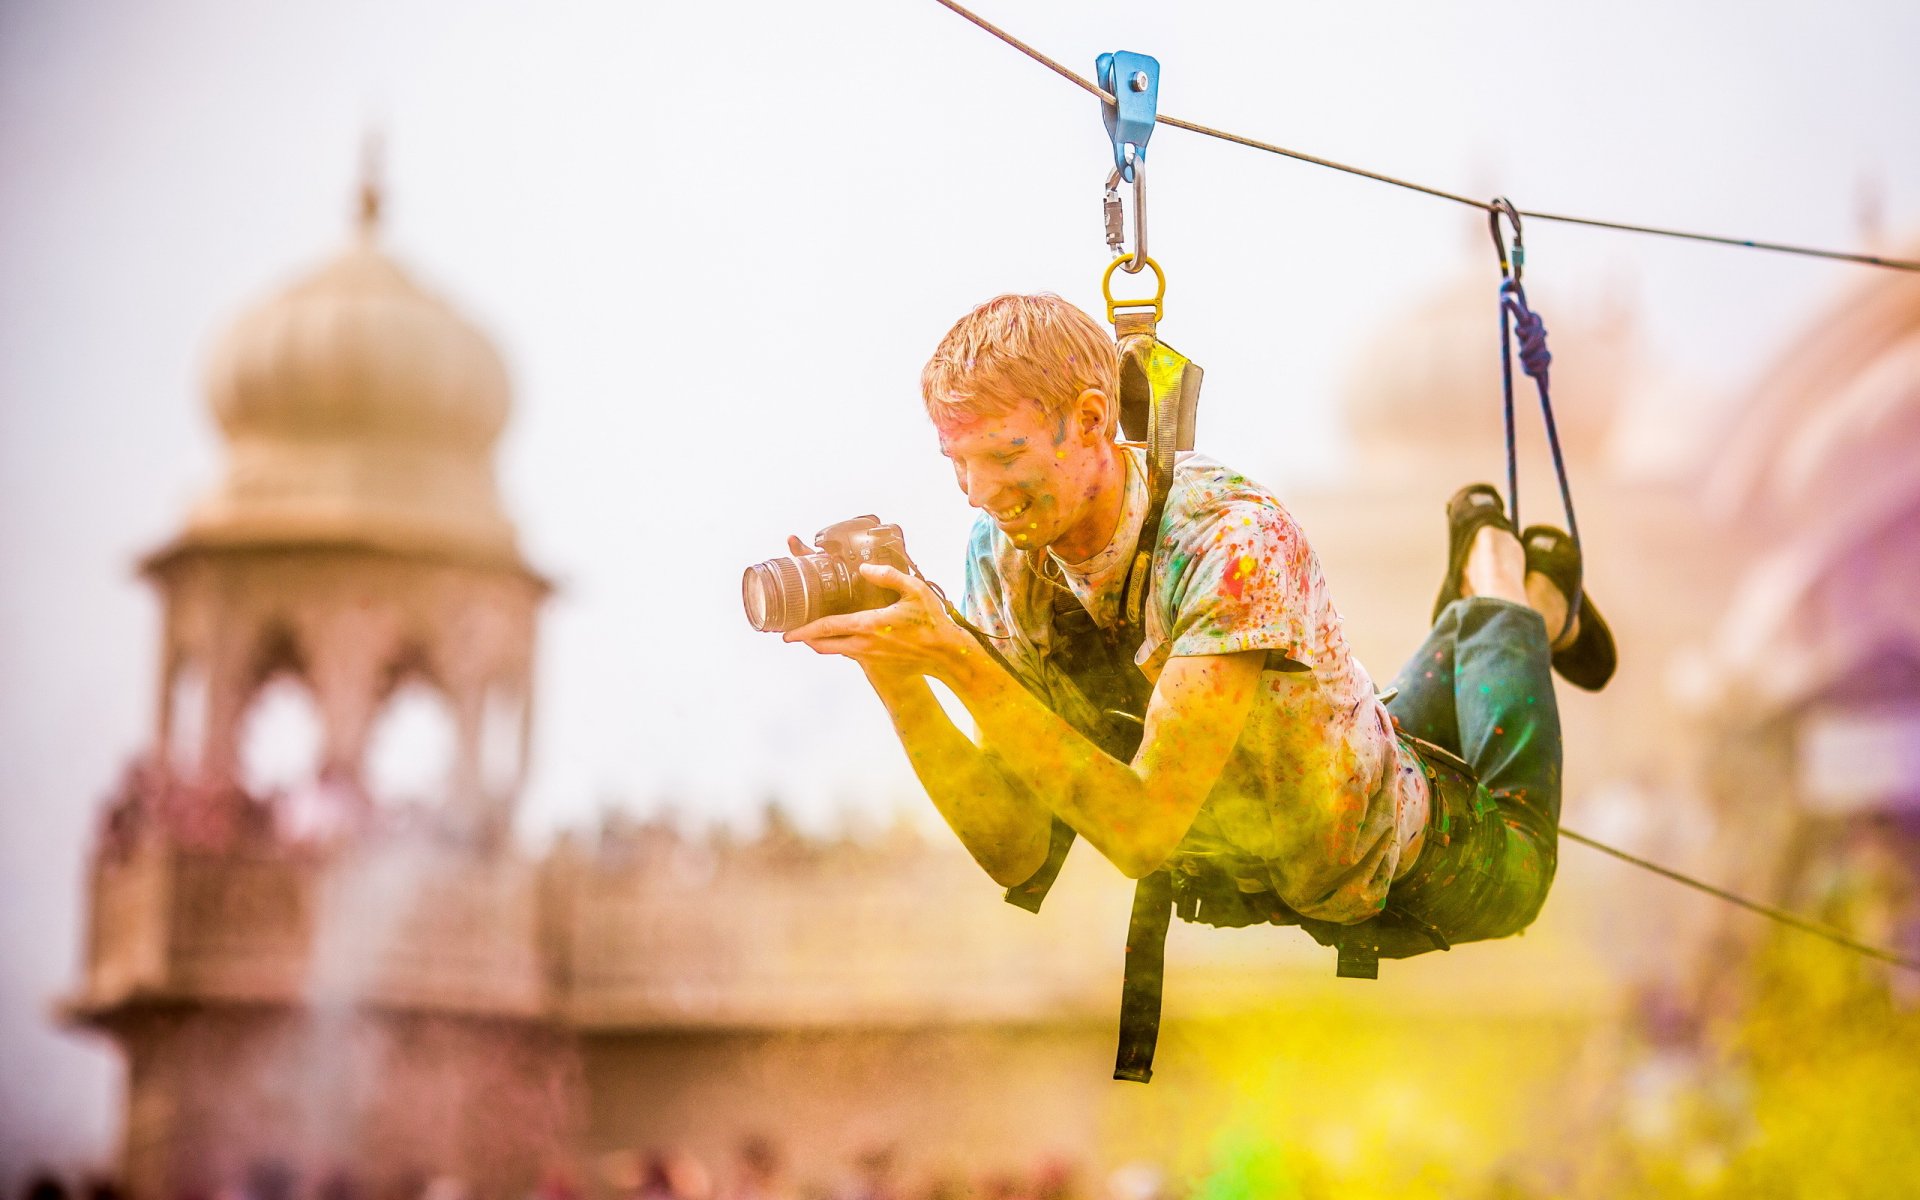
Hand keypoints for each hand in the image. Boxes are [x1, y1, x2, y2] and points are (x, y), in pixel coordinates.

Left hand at [783, 561, 972, 681]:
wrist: (946, 655)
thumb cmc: (932, 622)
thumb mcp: (915, 591)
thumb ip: (889, 576)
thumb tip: (864, 568)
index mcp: (868, 626)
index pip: (827, 628)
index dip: (803, 630)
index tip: (786, 633)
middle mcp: (864, 645)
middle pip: (823, 646)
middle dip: (804, 639)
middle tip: (790, 631)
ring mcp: (869, 655)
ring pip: (834, 651)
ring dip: (820, 642)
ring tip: (810, 629)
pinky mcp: (876, 661)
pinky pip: (848, 653)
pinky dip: (836, 644)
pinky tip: (839, 633)